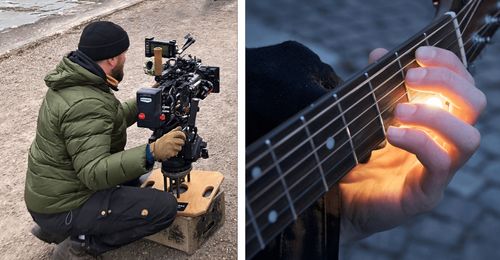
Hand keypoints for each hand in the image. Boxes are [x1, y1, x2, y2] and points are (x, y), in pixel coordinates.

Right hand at [150, 127, 186, 160]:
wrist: (155, 150)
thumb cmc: (160, 143)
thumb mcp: (166, 135)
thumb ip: (174, 131)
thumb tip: (180, 127)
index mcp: (169, 135)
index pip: (180, 133)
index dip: (183, 135)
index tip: (183, 137)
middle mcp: (171, 141)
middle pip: (182, 141)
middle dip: (181, 143)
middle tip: (178, 143)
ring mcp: (171, 147)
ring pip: (180, 148)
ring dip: (178, 148)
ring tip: (173, 147)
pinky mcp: (171, 153)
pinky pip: (177, 153)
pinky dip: (175, 152)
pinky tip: (171, 151)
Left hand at [338, 46, 485, 240]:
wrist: (340, 201)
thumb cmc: (356, 158)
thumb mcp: (366, 117)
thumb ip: (376, 87)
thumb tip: (379, 53)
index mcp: (435, 120)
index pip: (462, 84)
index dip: (448, 64)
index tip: (419, 52)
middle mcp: (445, 142)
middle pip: (475, 104)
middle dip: (446, 82)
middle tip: (409, 77)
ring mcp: (440, 170)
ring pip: (468, 137)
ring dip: (435, 115)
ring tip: (398, 110)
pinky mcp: (427, 192)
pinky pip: (440, 164)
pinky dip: (419, 141)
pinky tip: (391, 133)